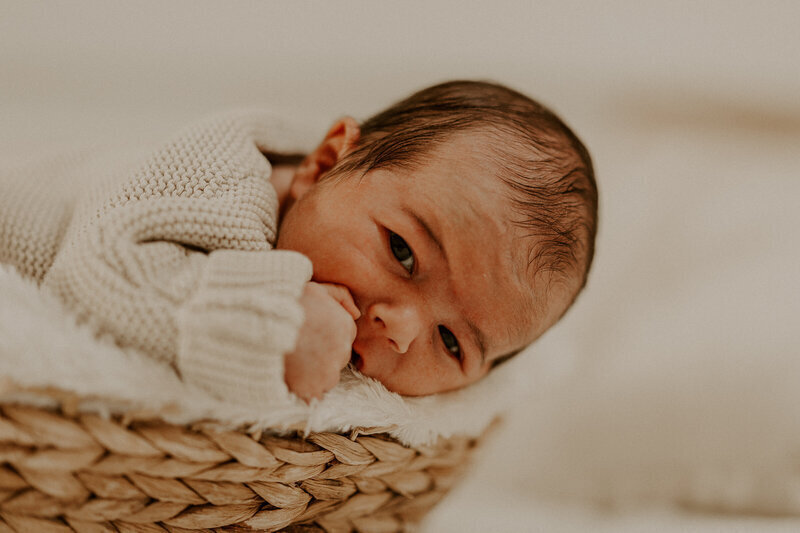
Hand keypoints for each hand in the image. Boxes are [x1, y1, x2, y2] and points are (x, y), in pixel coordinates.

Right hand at [284, 282, 359, 401]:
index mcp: (345, 326)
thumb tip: (356, 312)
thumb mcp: (314, 288)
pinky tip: (289, 376)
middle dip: (321, 355)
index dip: (325, 335)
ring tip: (291, 362)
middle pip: (337, 358)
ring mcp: (327, 373)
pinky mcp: (311, 390)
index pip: (344, 336)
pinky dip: (303, 390)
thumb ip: (340, 295)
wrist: (254, 326)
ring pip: (326, 378)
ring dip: (313, 374)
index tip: (308, 334)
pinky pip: (313, 396)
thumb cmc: (283, 303)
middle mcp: (342, 351)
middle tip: (297, 347)